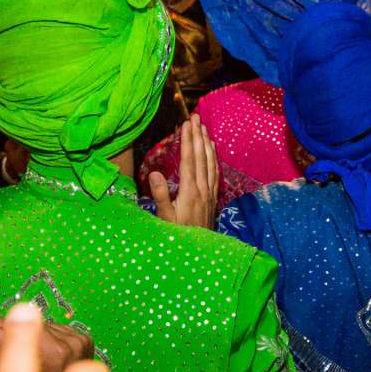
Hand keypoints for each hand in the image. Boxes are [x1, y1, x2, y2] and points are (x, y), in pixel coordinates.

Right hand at [148, 115, 218, 229]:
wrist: (198, 254)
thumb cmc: (177, 235)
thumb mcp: (164, 218)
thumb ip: (160, 195)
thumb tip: (155, 173)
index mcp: (190, 192)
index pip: (190, 160)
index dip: (188, 140)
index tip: (187, 124)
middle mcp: (202, 189)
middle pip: (201, 157)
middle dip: (198, 136)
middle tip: (196, 117)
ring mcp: (210, 194)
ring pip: (210, 163)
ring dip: (207, 144)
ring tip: (204, 129)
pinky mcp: (213, 199)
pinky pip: (215, 173)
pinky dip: (213, 159)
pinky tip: (212, 152)